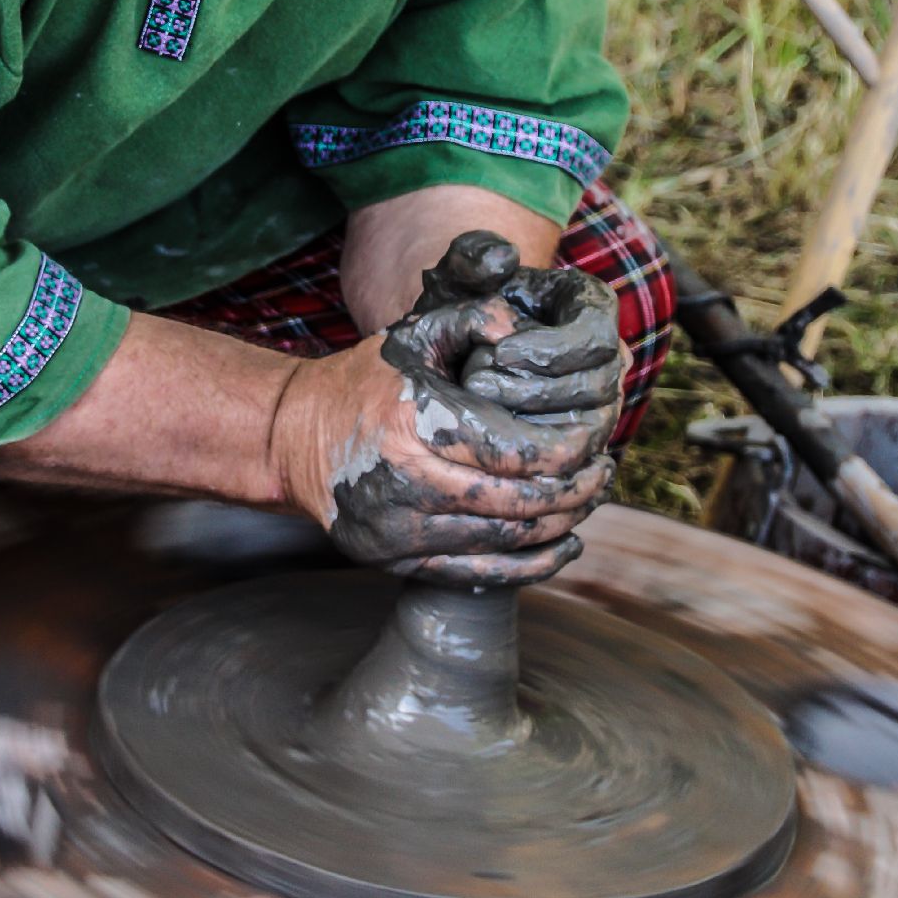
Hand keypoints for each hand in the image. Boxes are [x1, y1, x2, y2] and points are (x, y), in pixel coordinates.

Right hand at [270, 233, 618, 584]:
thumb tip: (528, 333)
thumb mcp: (414, 334)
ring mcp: (398, 534)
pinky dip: (532, 566)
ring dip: (561, 524)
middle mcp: (405, 486)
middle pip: (520, 503)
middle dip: (576, 489)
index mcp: (416, 426)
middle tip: (604, 470)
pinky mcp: (396, 564)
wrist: (292, 438)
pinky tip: (563, 543)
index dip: (570, 448)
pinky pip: (479, 578)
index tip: (594, 436)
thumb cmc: (365, 382)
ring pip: (506, 544)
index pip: (517, 450)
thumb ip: (475, 319)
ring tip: (587, 498)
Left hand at [426, 234, 624, 433]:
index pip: (597, 337)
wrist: (461, 341)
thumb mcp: (462, 272)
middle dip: (536, 390)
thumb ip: (474, 255)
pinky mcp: (582, 432)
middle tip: (478, 383)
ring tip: (478, 404)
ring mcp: (600, 398)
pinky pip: (574, 451)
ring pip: (590, 424)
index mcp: (593, 307)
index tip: (501, 352)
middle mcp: (607, 355)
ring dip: (531, 419)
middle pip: (597, 385)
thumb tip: (503, 259)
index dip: (553, 350)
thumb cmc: (468, 301)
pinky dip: (535, 446)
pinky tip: (491, 436)